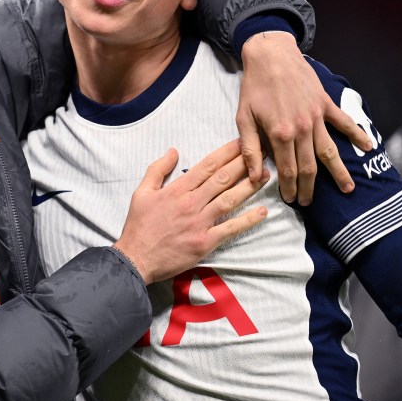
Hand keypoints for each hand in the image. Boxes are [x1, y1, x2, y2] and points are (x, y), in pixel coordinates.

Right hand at [112, 140, 268, 284]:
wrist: (136, 258)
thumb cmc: (138, 226)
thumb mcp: (141, 192)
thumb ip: (158, 169)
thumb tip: (173, 151)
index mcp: (177, 189)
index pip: (207, 166)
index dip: (226, 152)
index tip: (241, 142)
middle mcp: (191, 203)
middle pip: (222, 179)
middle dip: (243, 163)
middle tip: (262, 153)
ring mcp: (200, 223)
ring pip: (230, 200)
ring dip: (249, 187)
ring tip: (266, 175)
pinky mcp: (205, 242)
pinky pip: (230, 229)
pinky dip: (247, 220)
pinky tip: (262, 212)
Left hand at [238, 31, 373, 204]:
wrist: (270, 55)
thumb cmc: (254, 87)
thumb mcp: (243, 118)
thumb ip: (250, 148)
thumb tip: (255, 176)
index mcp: (280, 134)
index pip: (287, 170)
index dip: (289, 188)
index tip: (291, 200)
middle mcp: (302, 129)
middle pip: (309, 166)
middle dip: (309, 187)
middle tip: (309, 202)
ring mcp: (317, 117)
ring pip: (330, 151)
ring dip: (339, 172)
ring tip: (348, 189)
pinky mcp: (326, 104)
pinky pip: (345, 123)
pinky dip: (358, 135)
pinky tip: (369, 147)